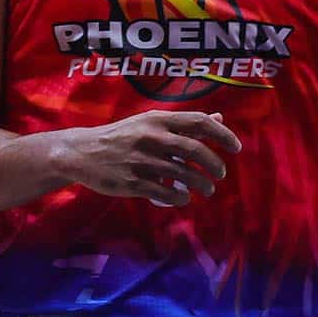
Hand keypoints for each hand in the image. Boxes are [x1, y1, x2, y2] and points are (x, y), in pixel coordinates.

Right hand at [50, 110, 241, 205]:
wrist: (82, 152)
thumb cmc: (121, 136)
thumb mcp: (149, 123)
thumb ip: (183, 123)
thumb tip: (219, 118)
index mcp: (157, 119)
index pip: (199, 123)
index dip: (223, 135)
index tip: (236, 148)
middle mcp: (151, 137)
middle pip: (197, 151)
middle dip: (216, 165)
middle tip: (220, 174)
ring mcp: (142, 161)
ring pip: (186, 176)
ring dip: (203, 185)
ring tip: (206, 189)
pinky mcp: (134, 182)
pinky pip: (167, 193)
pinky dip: (181, 197)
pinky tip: (182, 197)